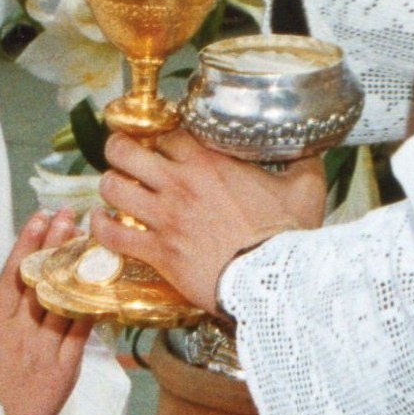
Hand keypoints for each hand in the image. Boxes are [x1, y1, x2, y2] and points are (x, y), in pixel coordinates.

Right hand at [0, 208, 91, 414]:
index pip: (14, 275)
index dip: (28, 243)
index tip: (39, 217)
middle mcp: (21, 331)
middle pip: (42, 281)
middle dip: (56, 244)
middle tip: (70, 216)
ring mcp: (44, 349)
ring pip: (64, 301)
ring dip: (78, 270)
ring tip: (91, 241)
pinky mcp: (64, 369)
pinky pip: (80, 334)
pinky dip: (91, 309)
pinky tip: (101, 286)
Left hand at [93, 131, 325, 312]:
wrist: (272, 281)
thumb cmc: (286, 236)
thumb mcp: (305, 189)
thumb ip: (304, 162)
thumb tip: (311, 147)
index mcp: (210, 162)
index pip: (168, 133)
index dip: (163, 137)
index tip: (166, 145)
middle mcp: (179, 183)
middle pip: (124, 150)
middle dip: (120, 151)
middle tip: (125, 157)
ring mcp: (164, 217)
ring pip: (111, 187)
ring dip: (110, 187)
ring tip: (117, 190)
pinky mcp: (157, 251)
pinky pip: (112, 234)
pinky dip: (102, 227)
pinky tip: (102, 222)